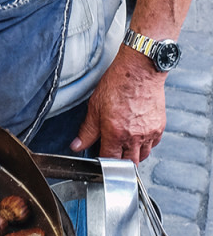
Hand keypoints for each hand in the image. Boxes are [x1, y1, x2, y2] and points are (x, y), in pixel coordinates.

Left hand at [70, 48, 166, 162]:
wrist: (139, 70)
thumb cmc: (117, 83)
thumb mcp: (95, 106)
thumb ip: (87, 130)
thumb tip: (77, 145)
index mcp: (115, 132)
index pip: (109, 160)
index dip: (103, 162)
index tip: (100, 158)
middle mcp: (134, 136)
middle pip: (128, 164)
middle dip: (119, 163)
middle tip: (113, 154)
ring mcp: (149, 133)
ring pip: (142, 156)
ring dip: (133, 155)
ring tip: (124, 145)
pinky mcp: (159, 127)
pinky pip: (153, 145)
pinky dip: (145, 145)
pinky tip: (137, 136)